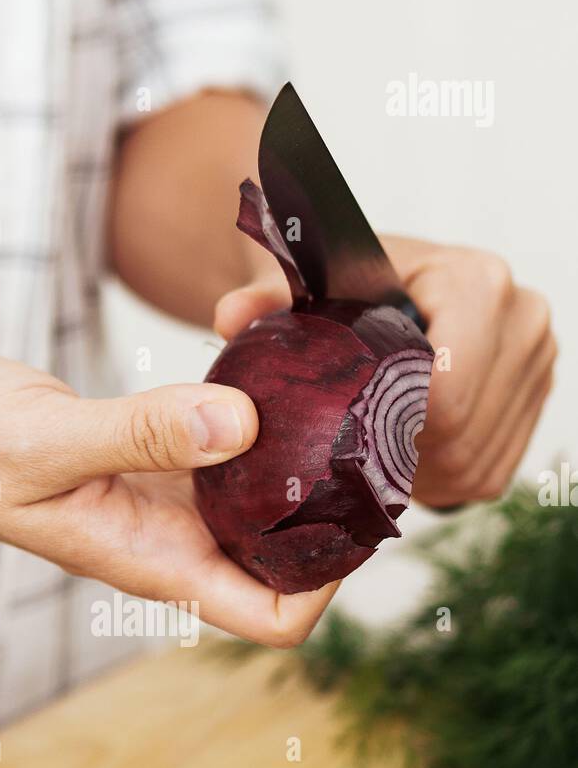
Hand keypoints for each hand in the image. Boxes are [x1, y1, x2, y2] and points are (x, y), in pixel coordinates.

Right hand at [0, 347, 338, 646]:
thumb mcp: (47, 441)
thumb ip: (143, 435)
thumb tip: (243, 425)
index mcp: (153, 564)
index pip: (271, 619)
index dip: (326, 587)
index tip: (353, 517)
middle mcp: (169, 543)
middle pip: (284, 565)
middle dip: (334, 522)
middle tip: (370, 446)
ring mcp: (162, 503)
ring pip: (260, 508)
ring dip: (303, 470)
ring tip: (339, 406)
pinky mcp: (152, 459)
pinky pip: (226, 454)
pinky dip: (260, 426)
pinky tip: (273, 377)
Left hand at [216, 239, 556, 506]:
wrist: (374, 281)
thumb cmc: (338, 286)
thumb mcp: (302, 287)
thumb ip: (266, 300)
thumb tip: (230, 316)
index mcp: (477, 283)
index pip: (446, 393)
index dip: (390, 430)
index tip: (342, 433)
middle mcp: (524, 320)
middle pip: (464, 436)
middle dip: (402, 462)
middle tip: (349, 459)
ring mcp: (538, 364)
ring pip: (477, 465)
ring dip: (419, 481)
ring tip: (371, 461)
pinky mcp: (534, 404)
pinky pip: (488, 477)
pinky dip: (441, 485)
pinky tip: (400, 467)